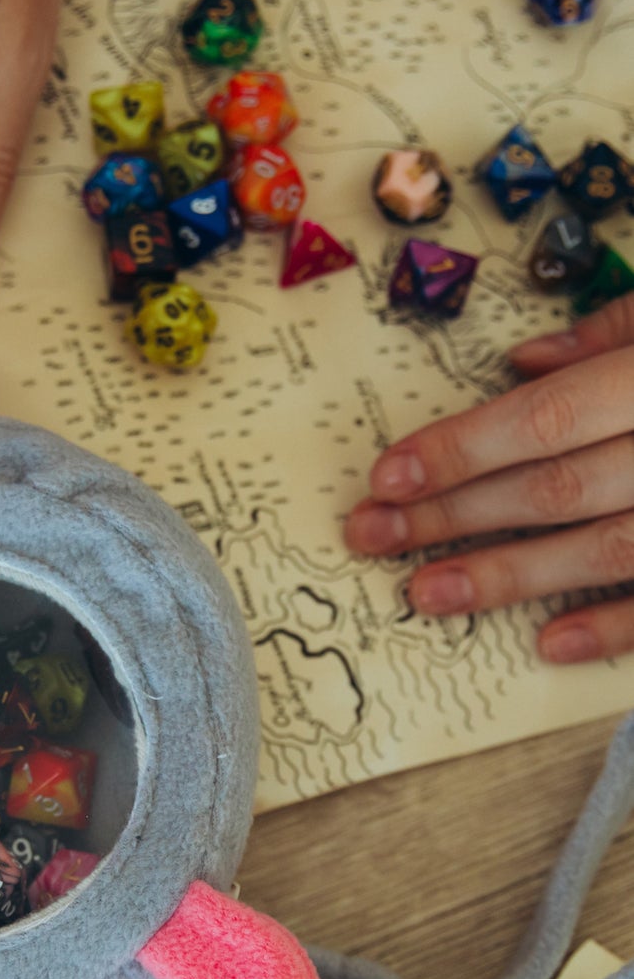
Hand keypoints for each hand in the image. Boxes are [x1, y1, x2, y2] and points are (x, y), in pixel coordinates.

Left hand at [344, 293, 633, 663]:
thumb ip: (620, 333)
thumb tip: (523, 362)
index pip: (548, 419)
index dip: (460, 450)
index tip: (386, 475)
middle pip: (557, 487)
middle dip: (453, 514)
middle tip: (370, 535)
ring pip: (609, 550)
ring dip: (510, 576)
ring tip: (427, 593)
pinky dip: (620, 629)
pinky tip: (548, 645)